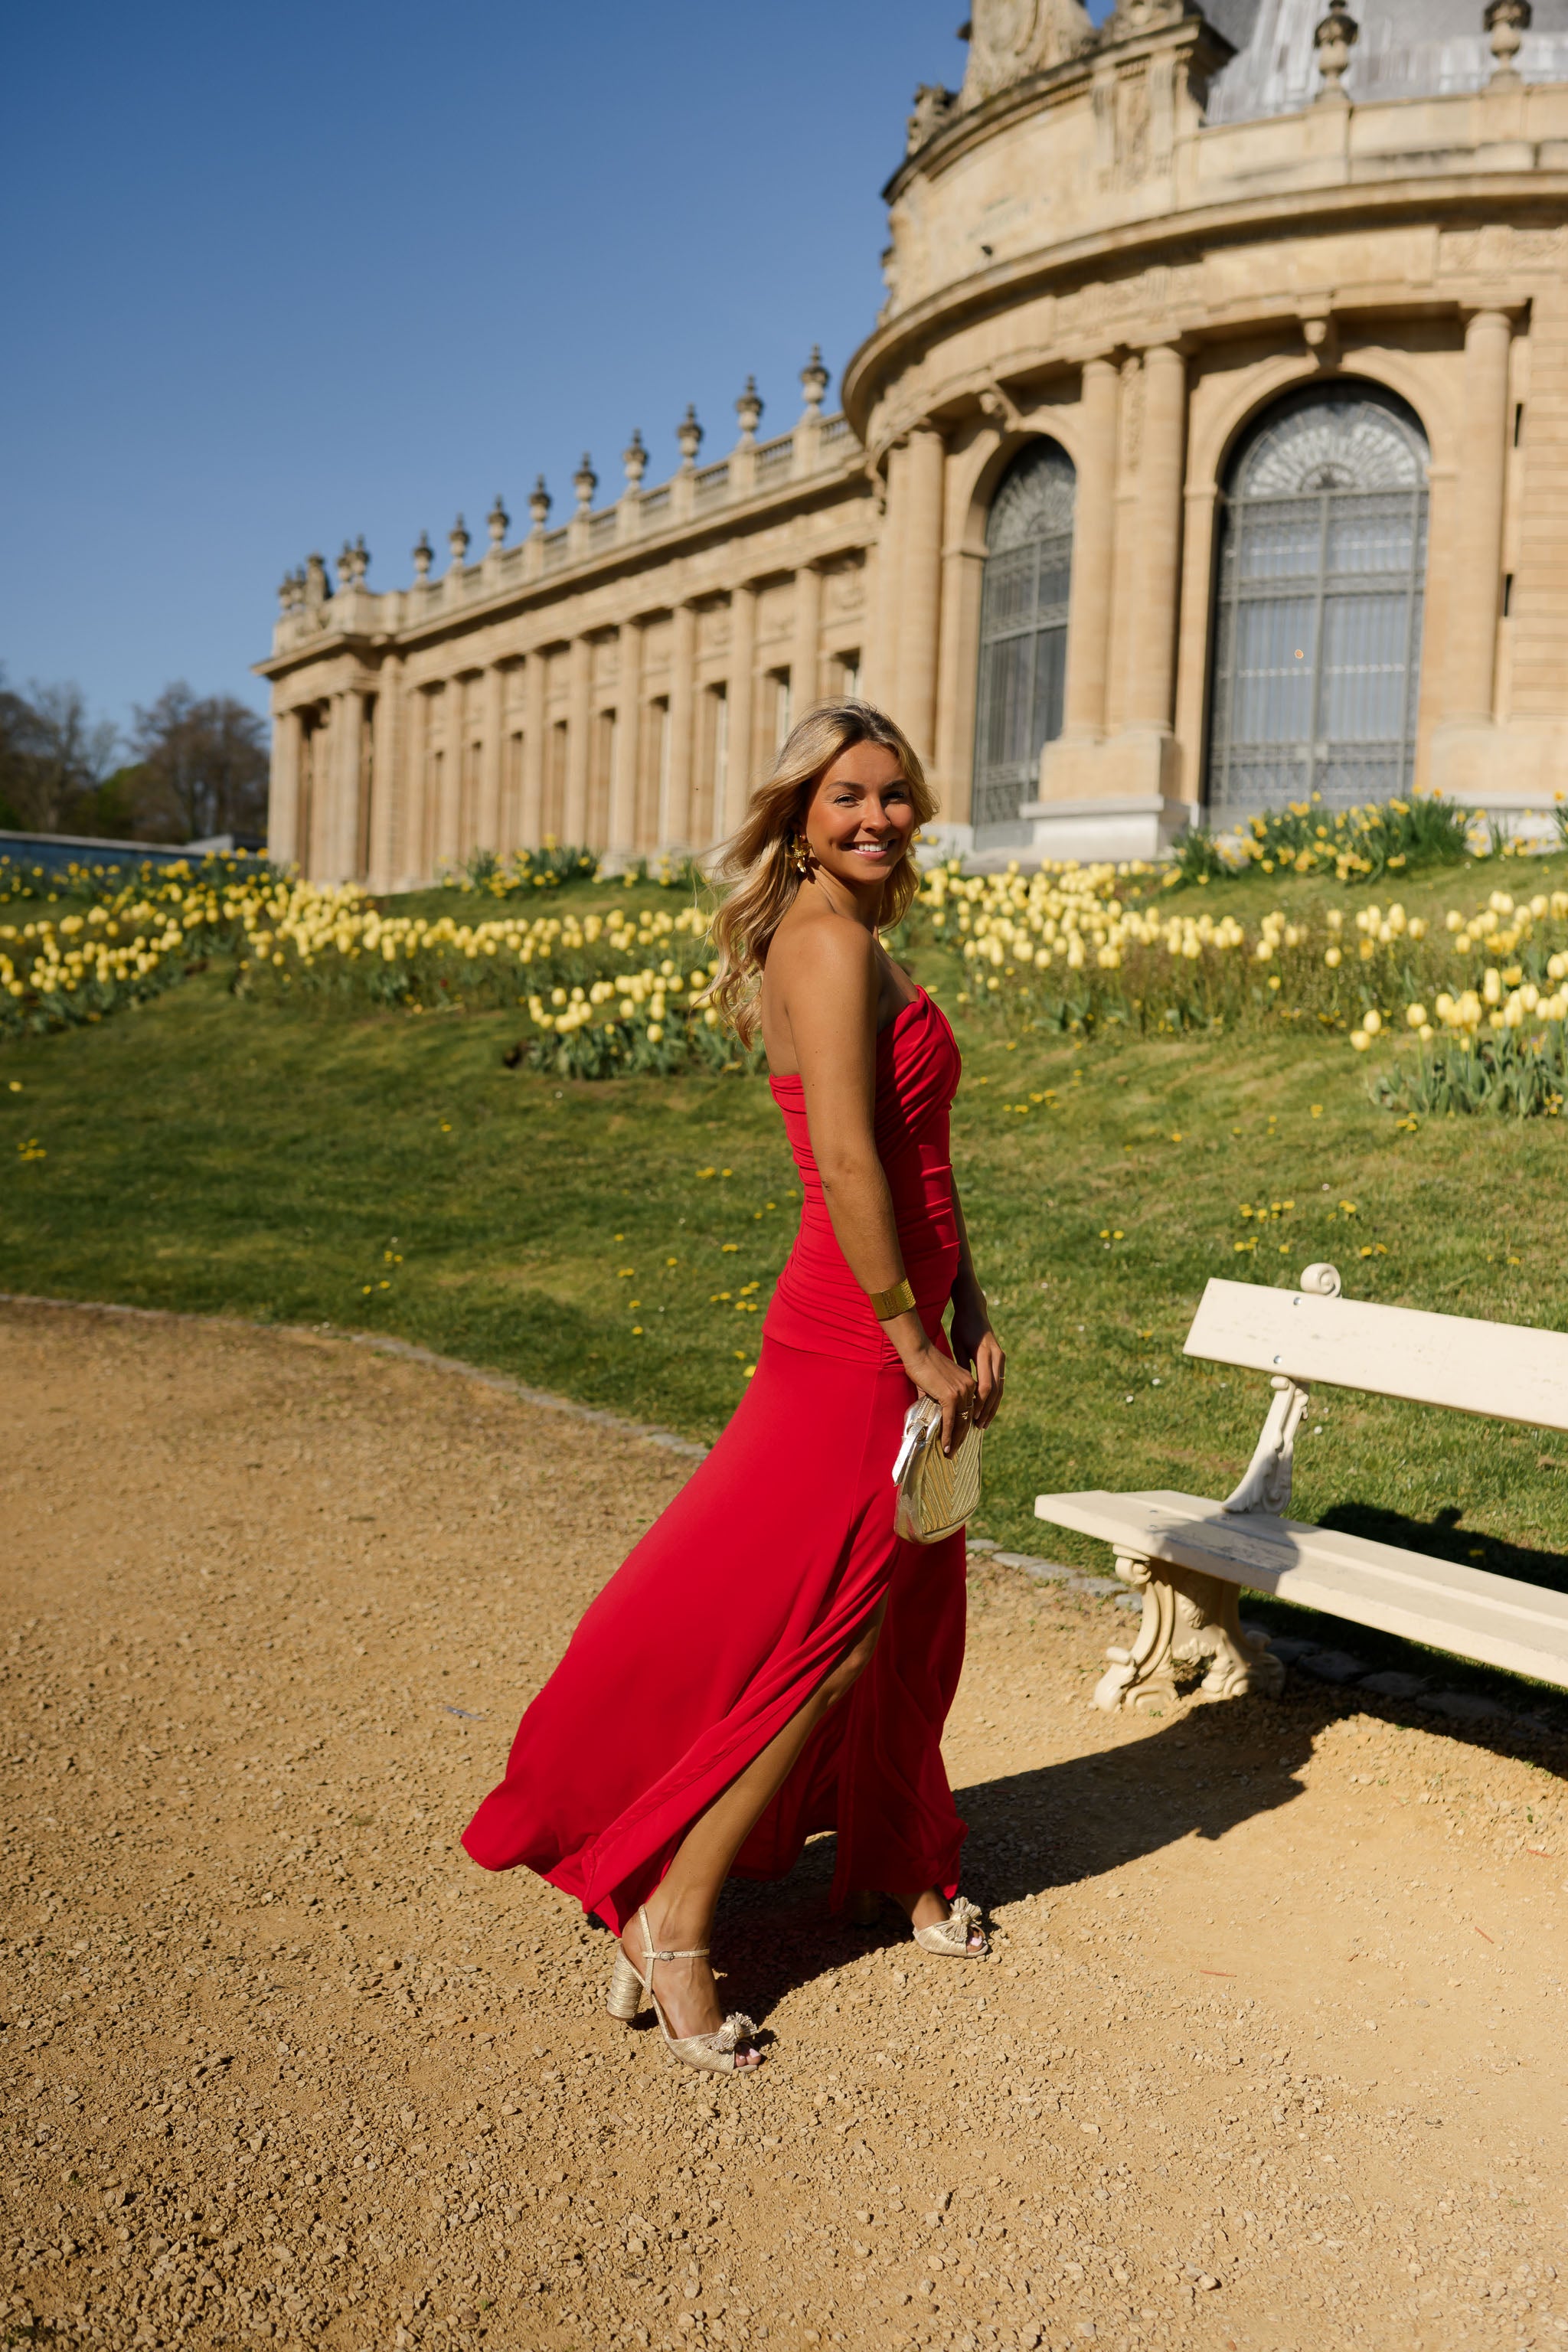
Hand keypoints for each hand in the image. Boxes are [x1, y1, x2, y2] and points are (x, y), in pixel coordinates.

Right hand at [902, 1341, 976, 1457]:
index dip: (965, 1427)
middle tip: (954, 1451)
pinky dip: (947, 1435)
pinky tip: (945, 1446)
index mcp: (969, 1383)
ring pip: (961, 1422)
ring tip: (949, 1453)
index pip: (969, 1410)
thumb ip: (940, 1399)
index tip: (959, 1439)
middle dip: (961, 1438)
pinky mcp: (950, 1396)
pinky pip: (950, 1421)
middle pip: (968, 1419)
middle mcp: (969, 1388)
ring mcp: (961, 1392)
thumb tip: (934, 1415)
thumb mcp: (938, 1383)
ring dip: (955, 1440)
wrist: (918, 1353)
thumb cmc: (924, 1365)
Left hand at [949, 1297, 1005, 1430]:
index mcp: (984, 1354)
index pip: (985, 1385)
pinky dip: (994, 1398)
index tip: (972, 1418)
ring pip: (1000, 1388)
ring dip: (992, 1407)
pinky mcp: (1000, 1359)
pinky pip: (999, 1383)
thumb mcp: (957, 1345)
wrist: (975, 1311)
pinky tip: (987, 1409)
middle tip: (979, 1427)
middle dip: (987, 1410)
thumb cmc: (961, 1327)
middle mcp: (996, 1357)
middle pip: (995, 1390)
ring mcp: (1000, 1358)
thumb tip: (959, 1392)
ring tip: (984, 1423)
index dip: (979, 1404)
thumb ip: (961, 1367)